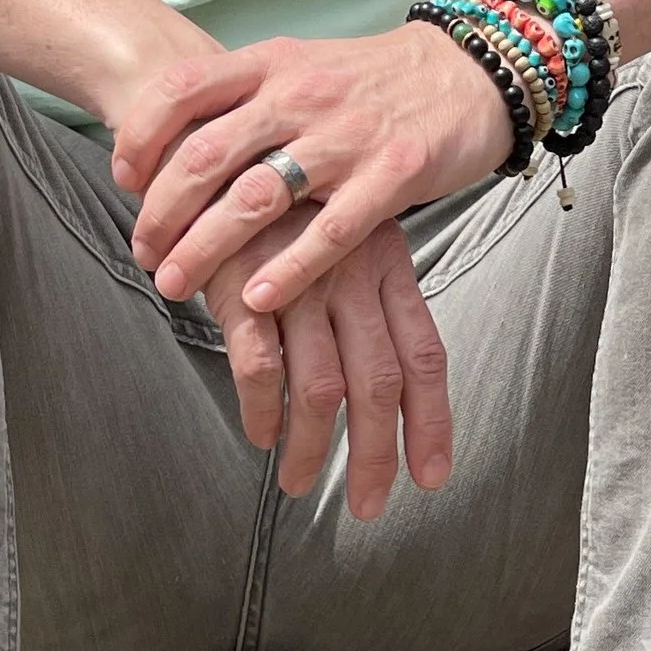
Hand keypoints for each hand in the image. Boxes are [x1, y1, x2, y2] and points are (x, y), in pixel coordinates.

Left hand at [115, 22, 511, 317]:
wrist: (468, 70)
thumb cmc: (370, 81)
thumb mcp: (299, 67)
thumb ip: (242, 99)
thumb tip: (169, 143)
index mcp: (272, 63)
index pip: (183, 88)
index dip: (141, 135)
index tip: (122, 178)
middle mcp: (301, 93)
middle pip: (206, 153)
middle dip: (161, 210)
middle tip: (143, 251)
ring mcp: (347, 135)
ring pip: (256, 197)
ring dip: (205, 248)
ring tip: (174, 284)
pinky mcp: (393, 173)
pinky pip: (329, 231)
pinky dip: (286, 269)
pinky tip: (256, 301)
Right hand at [202, 212, 451, 517]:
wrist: (217, 144)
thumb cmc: (283, 199)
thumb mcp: (345, 232)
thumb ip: (369, 294)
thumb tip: (385, 372)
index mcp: (386, 263)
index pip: (424, 353)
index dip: (432, 420)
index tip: (432, 476)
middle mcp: (351, 274)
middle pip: (379, 383)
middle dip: (378, 454)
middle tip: (370, 506)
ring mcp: (299, 280)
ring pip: (322, 387)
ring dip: (313, 449)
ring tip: (300, 484)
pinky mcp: (243, 286)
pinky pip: (260, 367)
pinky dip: (263, 411)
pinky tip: (262, 436)